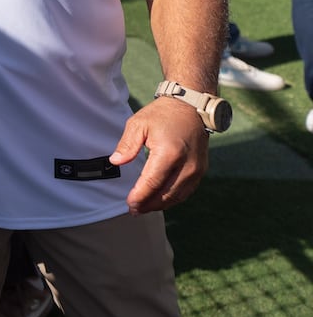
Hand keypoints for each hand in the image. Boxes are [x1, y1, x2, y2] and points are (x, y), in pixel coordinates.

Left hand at [110, 96, 209, 214]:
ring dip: (160, 204)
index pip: (152, 182)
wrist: (190, 106)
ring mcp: (197, 169)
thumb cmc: (162, 114)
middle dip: (148, 204)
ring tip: (144, 207)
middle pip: (166, 193)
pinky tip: (159, 199)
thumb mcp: (138, 124)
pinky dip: (172, 198)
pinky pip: (187, 190)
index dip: (140, 196)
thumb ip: (127, 145)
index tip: (129, 204)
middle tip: (134, 210)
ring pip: (178, 196)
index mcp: (169, 153)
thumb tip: (116, 162)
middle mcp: (187, 164)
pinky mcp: (201, 170)